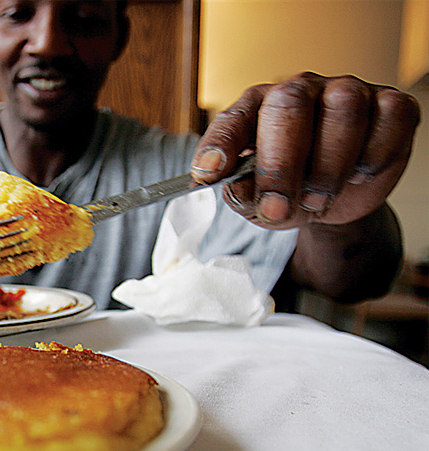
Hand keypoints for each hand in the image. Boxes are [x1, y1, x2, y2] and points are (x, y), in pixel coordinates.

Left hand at [190, 72, 420, 227]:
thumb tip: (240, 191)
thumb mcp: (259, 202)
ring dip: (328, 168)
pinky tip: (358, 175)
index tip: (209, 174)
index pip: (232, 120)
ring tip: (317, 200)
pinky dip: (374, 155)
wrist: (337, 197)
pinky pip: (389, 118)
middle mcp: (300, 92)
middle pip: (289, 108)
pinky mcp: (390, 106)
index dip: (219, 145)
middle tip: (276, 209)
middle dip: (280, 166)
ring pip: (342, 110)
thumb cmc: (290, 189)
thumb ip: (244, 196)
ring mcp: (346, 92)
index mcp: (256, 110)